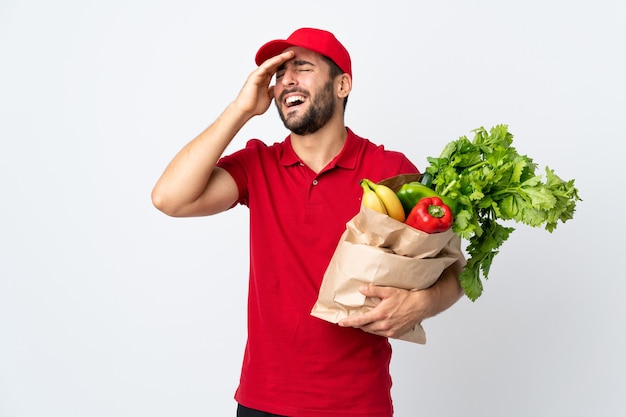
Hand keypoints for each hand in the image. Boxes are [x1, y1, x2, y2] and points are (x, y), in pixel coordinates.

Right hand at [233, 50, 294, 116]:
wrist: (246, 111)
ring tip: (289, 53)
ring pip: (270, 63)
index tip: (294, 61)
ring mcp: (257, 75)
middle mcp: (260, 75)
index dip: (284, 64)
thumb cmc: (254, 106)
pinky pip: (265, 67)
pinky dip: (273, 62)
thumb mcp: (268, 97)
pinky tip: (280, 58)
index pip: (275, 69)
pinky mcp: (254, 76)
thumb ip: (272, 91)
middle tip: (293, 53)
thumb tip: (276, 87)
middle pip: (274, 64)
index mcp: (264, 80)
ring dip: (280, 58)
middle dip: (283, 58)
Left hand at [337, 262, 463, 337]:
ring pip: (373, 332)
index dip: (349, 322)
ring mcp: (390, 331)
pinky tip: (377, 324)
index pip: (360, 321)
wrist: (421, 305)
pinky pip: (382, 334)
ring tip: (364, 321)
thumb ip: (373, 291)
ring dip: (367, 327)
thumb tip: (360, 289)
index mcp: (380, 314)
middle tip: (353, 320)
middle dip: (358, 324)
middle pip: (365, 327)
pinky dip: (377, 330)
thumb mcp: (388, 291)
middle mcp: (384, 325)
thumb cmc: (406, 297)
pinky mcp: (396, 334)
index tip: (340, 323)